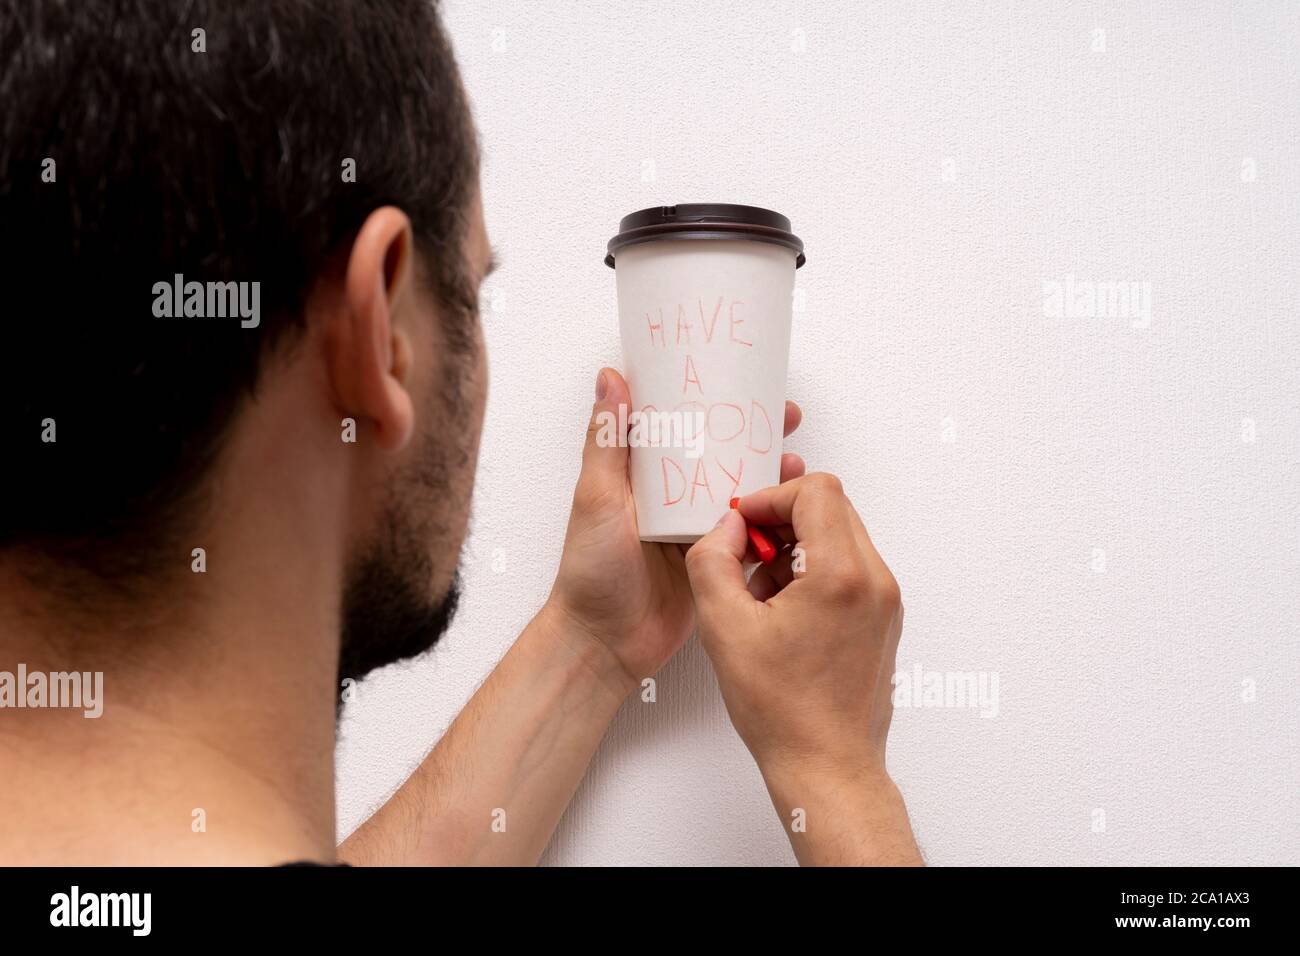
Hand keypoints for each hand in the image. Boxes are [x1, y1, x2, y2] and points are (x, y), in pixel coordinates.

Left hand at [545, 368, 803, 695]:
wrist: (604, 644)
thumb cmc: (591, 572)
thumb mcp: (597, 497)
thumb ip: (606, 441)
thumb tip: (611, 378)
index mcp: (643, 476)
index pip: (682, 426)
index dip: (714, 403)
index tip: (746, 384)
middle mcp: (672, 498)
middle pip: (721, 456)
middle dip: (756, 436)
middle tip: (788, 421)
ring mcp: (695, 530)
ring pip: (740, 493)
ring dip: (769, 478)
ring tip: (795, 467)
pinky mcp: (714, 562)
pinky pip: (749, 535)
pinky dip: (771, 521)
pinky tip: (793, 513)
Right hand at [683, 473, 920, 863]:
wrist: (827, 767)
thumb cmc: (784, 711)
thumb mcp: (723, 627)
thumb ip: (713, 560)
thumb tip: (725, 527)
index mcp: (842, 575)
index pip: (816, 490)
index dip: (770, 498)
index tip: (743, 526)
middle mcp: (876, 581)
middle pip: (832, 507)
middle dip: (782, 522)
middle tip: (749, 559)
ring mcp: (886, 601)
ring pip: (841, 536)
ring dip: (797, 548)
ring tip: (762, 595)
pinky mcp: (885, 618)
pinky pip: (850, 568)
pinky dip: (815, 572)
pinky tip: (783, 613)